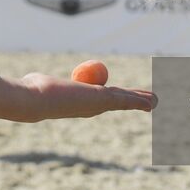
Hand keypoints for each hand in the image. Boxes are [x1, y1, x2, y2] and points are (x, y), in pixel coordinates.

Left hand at [0, 72, 156, 122]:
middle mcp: (92, 107)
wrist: (34, 100)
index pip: (103, 100)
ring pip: (125, 101)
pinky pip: (127, 99)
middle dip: (135, 101)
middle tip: (150, 102)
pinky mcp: (103, 98)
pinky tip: (152, 103)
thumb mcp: (40, 84)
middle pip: (119, 102)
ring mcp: (98, 104)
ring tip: (157, 102)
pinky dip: (140, 100)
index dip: (118, 98)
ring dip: (141, 100)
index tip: (126, 95)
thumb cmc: (33, 92)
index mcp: (81, 104)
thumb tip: (37, 82)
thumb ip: (42, 83)